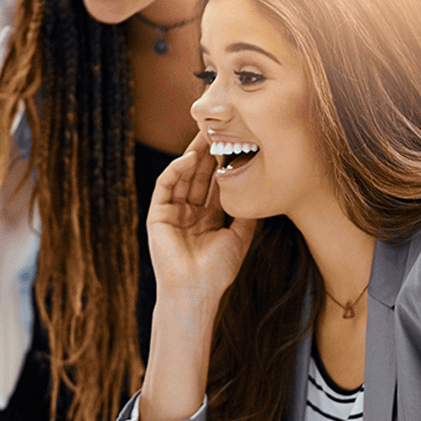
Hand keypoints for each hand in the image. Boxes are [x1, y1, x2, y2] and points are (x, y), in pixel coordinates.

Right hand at [147, 131, 255, 303]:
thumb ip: (247, 213)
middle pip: (199, 176)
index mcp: (207, 218)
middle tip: (220, 129)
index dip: (225, 165)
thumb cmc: (218, 271)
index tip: (238, 146)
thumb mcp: (239, 237)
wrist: (196, 290)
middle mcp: (189, 213)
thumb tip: (262, 190)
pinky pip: (166, 186)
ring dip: (193, 156)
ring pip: (182, 176)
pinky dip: (176, 170)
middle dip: (209, 154)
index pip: (215, 184)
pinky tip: (190, 158)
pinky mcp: (158, 215)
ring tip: (207, 136)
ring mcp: (173, 213)